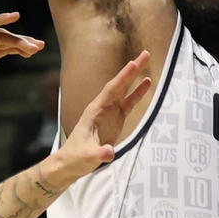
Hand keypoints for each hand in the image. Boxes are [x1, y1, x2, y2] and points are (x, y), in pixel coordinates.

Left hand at [46, 51, 152, 183]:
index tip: (133, 64)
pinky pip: (129, 102)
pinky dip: (138, 93)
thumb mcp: (87, 157)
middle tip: (145, 54)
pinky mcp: (116, 119)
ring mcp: (110, 112)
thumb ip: (99, 154)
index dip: (123, 78)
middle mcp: (103, 107)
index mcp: (95, 111)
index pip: (111, 90)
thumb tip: (110, 152)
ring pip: (124, 90)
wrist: (70, 164)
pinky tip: (147, 84)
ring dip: (136, 77)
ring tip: (148, 61)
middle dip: (132, 69)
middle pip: (120, 84)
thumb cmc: (76, 158)